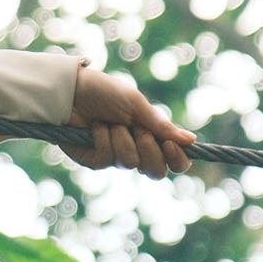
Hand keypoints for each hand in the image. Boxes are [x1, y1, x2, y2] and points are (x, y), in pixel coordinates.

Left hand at [60, 66, 191, 179]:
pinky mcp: (93, 161)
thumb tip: (190, 140)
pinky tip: (94, 127)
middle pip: (156, 171)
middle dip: (148, 149)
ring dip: (121, 138)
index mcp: (151, 137)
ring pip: (130, 162)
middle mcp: (135, 151)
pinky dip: (102, 139)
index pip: (173, 162)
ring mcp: (114, 158)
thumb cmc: (104, 92)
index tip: (170, 145)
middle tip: (137, 129)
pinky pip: (106, 159)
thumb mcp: (136, 105)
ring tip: (110, 122)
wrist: (71, 90)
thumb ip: (160, 125)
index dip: (177, 160)